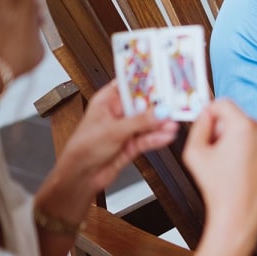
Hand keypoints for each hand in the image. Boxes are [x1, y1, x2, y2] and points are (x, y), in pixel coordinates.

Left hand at [61, 80, 178, 193]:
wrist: (82, 175)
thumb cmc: (83, 149)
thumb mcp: (113, 130)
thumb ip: (139, 122)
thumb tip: (159, 113)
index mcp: (107, 101)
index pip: (130, 86)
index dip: (146, 82)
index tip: (162, 79)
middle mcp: (117, 114)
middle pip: (143, 105)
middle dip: (158, 106)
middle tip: (174, 104)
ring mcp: (126, 130)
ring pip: (147, 124)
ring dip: (160, 125)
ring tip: (173, 124)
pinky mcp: (131, 146)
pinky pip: (147, 139)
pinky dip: (157, 138)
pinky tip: (166, 136)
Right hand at [183, 99, 256, 241]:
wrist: (240, 215)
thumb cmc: (218, 188)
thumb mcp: (194, 153)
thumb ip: (198, 126)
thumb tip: (205, 115)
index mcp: (242, 126)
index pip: (223, 103)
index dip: (210, 113)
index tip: (206, 124)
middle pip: (238, 118)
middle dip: (225, 130)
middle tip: (217, 153)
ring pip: (251, 132)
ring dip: (240, 142)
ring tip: (231, 166)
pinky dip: (254, 153)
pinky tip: (245, 171)